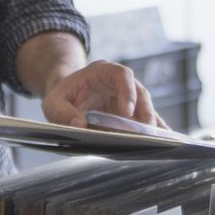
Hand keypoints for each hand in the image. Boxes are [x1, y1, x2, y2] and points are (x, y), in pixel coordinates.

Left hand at [41, 60, 167, 129]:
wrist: (67, 95)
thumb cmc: (62, 95)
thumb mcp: (53, 102)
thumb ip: (61, 113)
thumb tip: (79, 126)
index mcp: (103, 71)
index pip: (121, 75)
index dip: (127, 91)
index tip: (127, 110)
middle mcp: (120, 82)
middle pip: (140, 92)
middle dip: (145, 112)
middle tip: (146, 132)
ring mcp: (128, 97)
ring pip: (146, 107)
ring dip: (151, 123)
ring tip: (156, 141)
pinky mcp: (131, 112)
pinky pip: (145, 119)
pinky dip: (153, 130)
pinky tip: (160, 143)